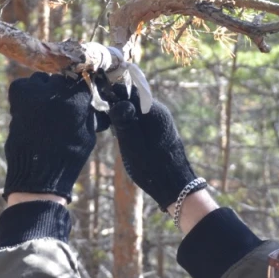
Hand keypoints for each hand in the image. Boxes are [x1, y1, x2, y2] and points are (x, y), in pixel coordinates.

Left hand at [3, 73, 107, 201]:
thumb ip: (88, 111)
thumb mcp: (88, 132)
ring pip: (41, 80)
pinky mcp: (17, 95)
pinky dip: (27, 93)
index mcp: (78, 99)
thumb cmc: (69, 156)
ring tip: (43, 108)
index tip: (78, 96)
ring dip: (43, 90)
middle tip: (59, 106)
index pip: (82, 80)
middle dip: (62, 90)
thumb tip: (88, 100)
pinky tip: (30, 108)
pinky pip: (24, 85)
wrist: (38, 172)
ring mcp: (35, 91)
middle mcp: (56, 91)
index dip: (80, 89)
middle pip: (61, 79)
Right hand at [108, 86, 201, 210]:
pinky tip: (128, 141)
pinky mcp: (161, 130)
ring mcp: (161, 120)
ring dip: (125, 119)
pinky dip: (132, 126)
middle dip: (119, 108)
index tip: (102, 107)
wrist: (176, 186)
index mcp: (153, 111)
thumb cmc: (153, 168)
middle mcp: (159, 111)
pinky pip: (142, 120)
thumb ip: (124, 121)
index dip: (114, 95)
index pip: (129, 91)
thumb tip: (118, 100)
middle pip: (133, 99)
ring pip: (137, 110)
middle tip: (109, 125)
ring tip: (118, 135)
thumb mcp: (132, 146)